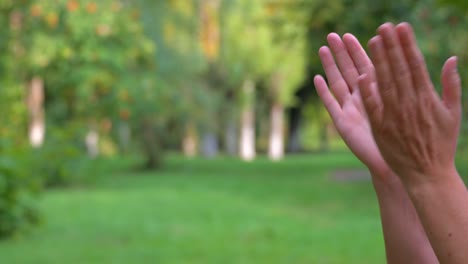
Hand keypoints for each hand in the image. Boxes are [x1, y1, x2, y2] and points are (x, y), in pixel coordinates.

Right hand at [314, 33, 390, 177]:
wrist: (391, 162)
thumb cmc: (399, 137)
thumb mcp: (394, 106)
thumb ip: (383, 87)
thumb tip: (380, 63)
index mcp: (377, 93)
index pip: (365, 66)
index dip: (356, 50)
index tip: (348, 35)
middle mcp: (362, 99)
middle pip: (348, 71)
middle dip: (341, 53)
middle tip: (331, 35)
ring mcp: (350, 110)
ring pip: (338, 83)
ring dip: (330, 67)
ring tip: (323, 49)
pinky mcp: (342, 124)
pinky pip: (331, 104)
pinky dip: (324, 92)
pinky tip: (317, 78)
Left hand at [358, 22, 461, 185]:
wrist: (427, 174)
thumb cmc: (441, 143)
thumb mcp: (453, 113)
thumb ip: (451, 85)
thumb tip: (452, 59)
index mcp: (427, 97)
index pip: (415, 65)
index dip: (407, 45)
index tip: (401, 27)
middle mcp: (409, 103)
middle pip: (398, 70)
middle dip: (391, 47)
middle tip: (383, 26)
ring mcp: (394, 115)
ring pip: (384, 83)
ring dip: (377, 62)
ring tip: (371, 41)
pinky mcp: (381, 128)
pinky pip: (373, 106)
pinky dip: (368, 91)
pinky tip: (361, 74)